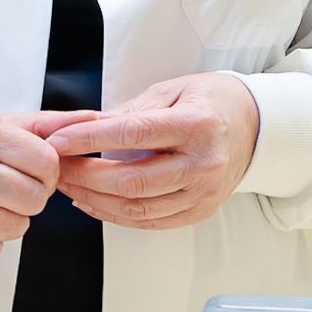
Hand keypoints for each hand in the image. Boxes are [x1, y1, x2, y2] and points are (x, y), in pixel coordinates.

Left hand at [40, 75, 259, 229]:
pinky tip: (92, 203)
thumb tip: (85, 126)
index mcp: (196, 125)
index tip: (58, 140)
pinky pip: (151, 220)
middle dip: (84, 175)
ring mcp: (203, 193)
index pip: (133, 135)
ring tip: (67, 185)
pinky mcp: (200, 211)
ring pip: (137, 207)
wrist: (256, 126)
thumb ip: (130, 111)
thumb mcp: (172, 91)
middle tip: (55, 166)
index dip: (89, 139)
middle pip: (132, 180)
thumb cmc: (211, 101)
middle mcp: (202, 163)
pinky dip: (116, 215)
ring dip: (94, 199)